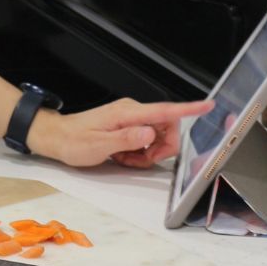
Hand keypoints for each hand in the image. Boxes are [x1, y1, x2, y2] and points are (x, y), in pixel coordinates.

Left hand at [26, 97, 214, 168]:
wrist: (58, 138)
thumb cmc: (74, 142)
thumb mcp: (99, 145)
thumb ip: (126, 140)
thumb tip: (150, 134)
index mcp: (127, 113)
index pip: (164, 110)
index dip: (188, 109)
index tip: (208, 106)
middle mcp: (132, 111)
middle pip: (166, 128)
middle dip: (161, 148)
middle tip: (140, 160)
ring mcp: (130, 118)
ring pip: (157, 136)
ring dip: (147, 153)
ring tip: (125, 158)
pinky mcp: (128, 125)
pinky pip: (146, 139)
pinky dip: (139, 152)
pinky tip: (123, 156)